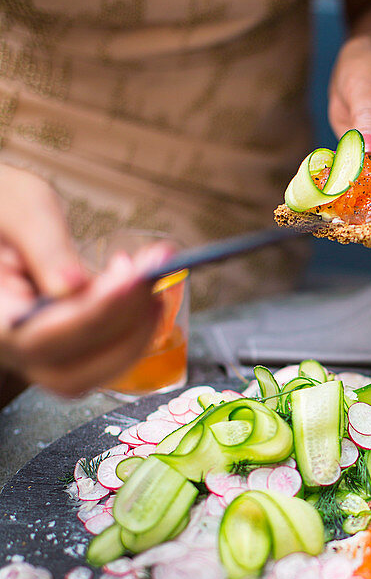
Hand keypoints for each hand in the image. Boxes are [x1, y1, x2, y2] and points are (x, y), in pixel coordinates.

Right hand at [0, 164, 168, 397]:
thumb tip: (74, 286)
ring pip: (95, 371)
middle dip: (122, 327)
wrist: (3, 215)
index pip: (38, 337)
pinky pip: (106, 353)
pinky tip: (141, 284)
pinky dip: (133, 324)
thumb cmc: (3, 205)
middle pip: (71, 373)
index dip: (91, 314)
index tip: (132, 281)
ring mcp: (43, 352)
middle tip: (149, 274)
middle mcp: (13, 347)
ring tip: (149, 274)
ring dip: (136, 329)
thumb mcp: (20, 208)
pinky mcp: (70, 343)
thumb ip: (44, 247)